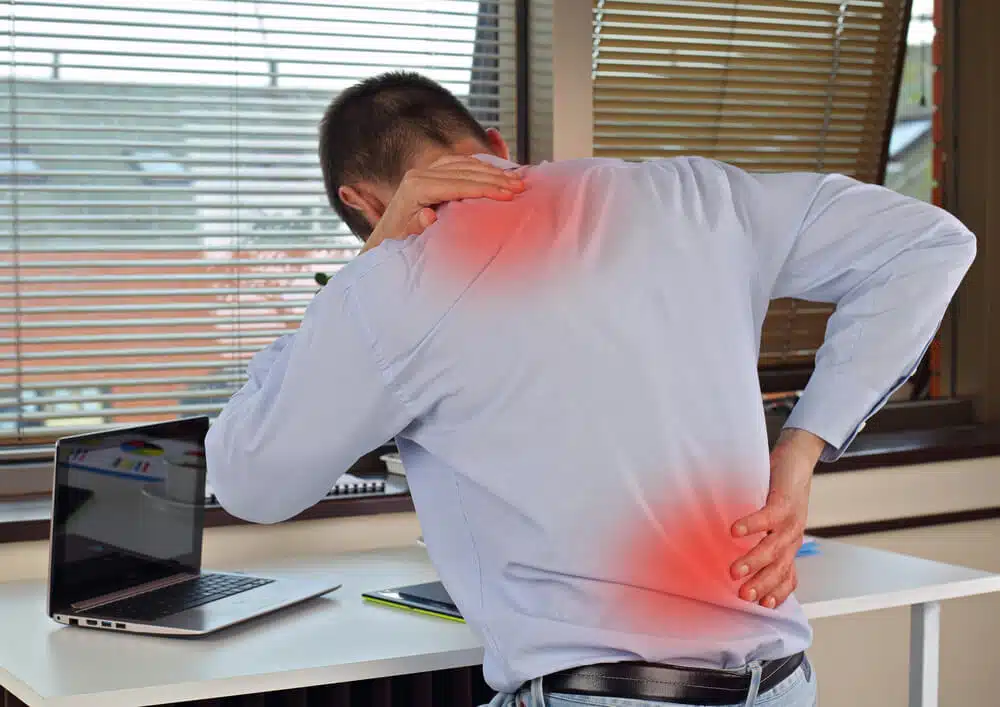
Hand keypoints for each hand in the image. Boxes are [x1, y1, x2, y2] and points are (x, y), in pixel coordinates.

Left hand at [359, 155, 524, 254]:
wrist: (382, 237)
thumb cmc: (396, 241)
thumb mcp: (406, 238)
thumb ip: (418, 226)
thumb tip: (429, 215)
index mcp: (415, 187)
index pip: (459, 184)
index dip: (486, 188)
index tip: (509, 194)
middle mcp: (419, 173)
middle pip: (465, 171)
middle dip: (495, 178)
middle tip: (521, 186)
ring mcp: (424, 170)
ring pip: (464, 163)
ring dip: (491, 170)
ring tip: (516, 178)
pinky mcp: (429, 171)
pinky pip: (459, 163)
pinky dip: (480, 165)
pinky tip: (497, 170)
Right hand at [729, 428, 824, 608]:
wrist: (798, 461)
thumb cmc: (781, 493)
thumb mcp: (775, 522)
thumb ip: (762, 539)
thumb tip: (735, 553)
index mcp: (789, 546)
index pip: (787, 576)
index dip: (777, 592)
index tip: (762, 606)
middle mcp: (792, 538)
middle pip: (780, 568)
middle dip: (762, 584)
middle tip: (743, 596)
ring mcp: (790, 521)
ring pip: (774, 548)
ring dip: (754, 561)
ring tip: (735, 571)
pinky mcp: (784, 502)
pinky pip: (767, 517)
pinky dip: (752, 525)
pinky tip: (735, 531)